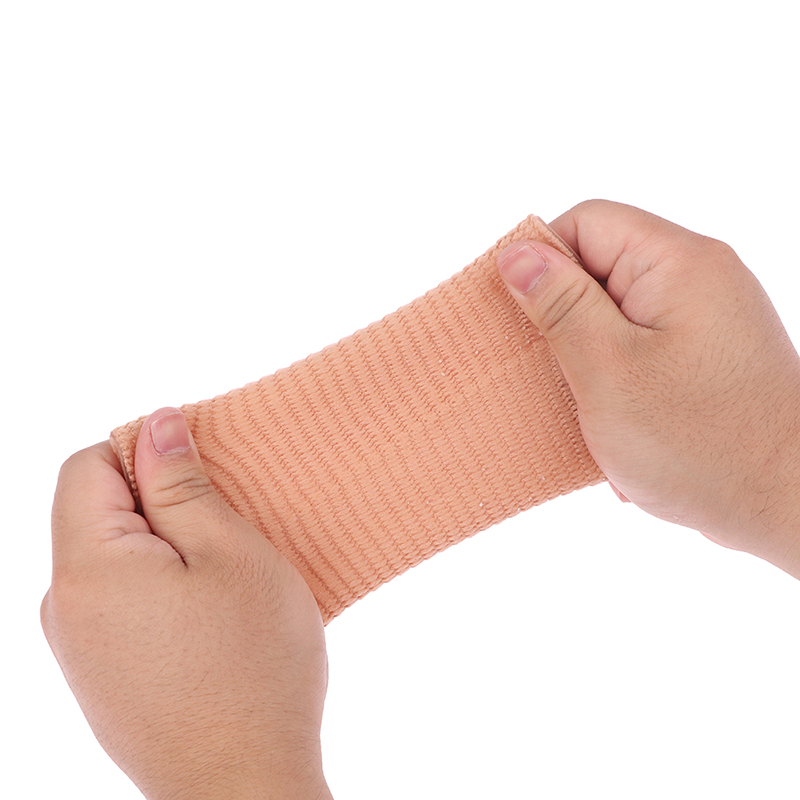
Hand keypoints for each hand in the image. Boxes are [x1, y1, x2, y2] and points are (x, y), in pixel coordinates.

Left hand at [41, 408, 331, 799]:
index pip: (88, 465)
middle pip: (99, 512)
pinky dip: (162, 589)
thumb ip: (181, 484)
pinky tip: (209, 619)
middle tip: (227, 533)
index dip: (146, 454)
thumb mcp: (230, 554)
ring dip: (168, 549)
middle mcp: (64, 606)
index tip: (204, 480)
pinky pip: (120, 602)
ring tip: (224, 581)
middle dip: (162, 504)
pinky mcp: (100, 676)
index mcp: (86, 568)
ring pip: (114, 558)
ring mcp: (78, 648)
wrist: (244, 790)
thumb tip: (154, 423)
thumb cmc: (252, 668)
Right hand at [497, 200, 799, 575]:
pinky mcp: (708, 352)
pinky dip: (617, 377)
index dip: (541, 263)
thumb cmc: (701, 444)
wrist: (789, 505)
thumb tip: (517, 252)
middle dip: (563, 319)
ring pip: (616, 312)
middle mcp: (700, 276)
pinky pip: (642, 343)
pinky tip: (613, 422)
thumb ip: (560, 305)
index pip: (586, 223)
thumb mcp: (608, 371)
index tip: (518, 317)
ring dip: (588, 356)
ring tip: (584, 405)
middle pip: (601, 266)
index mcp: (678, 262)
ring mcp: (707, 316)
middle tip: (548, 372)